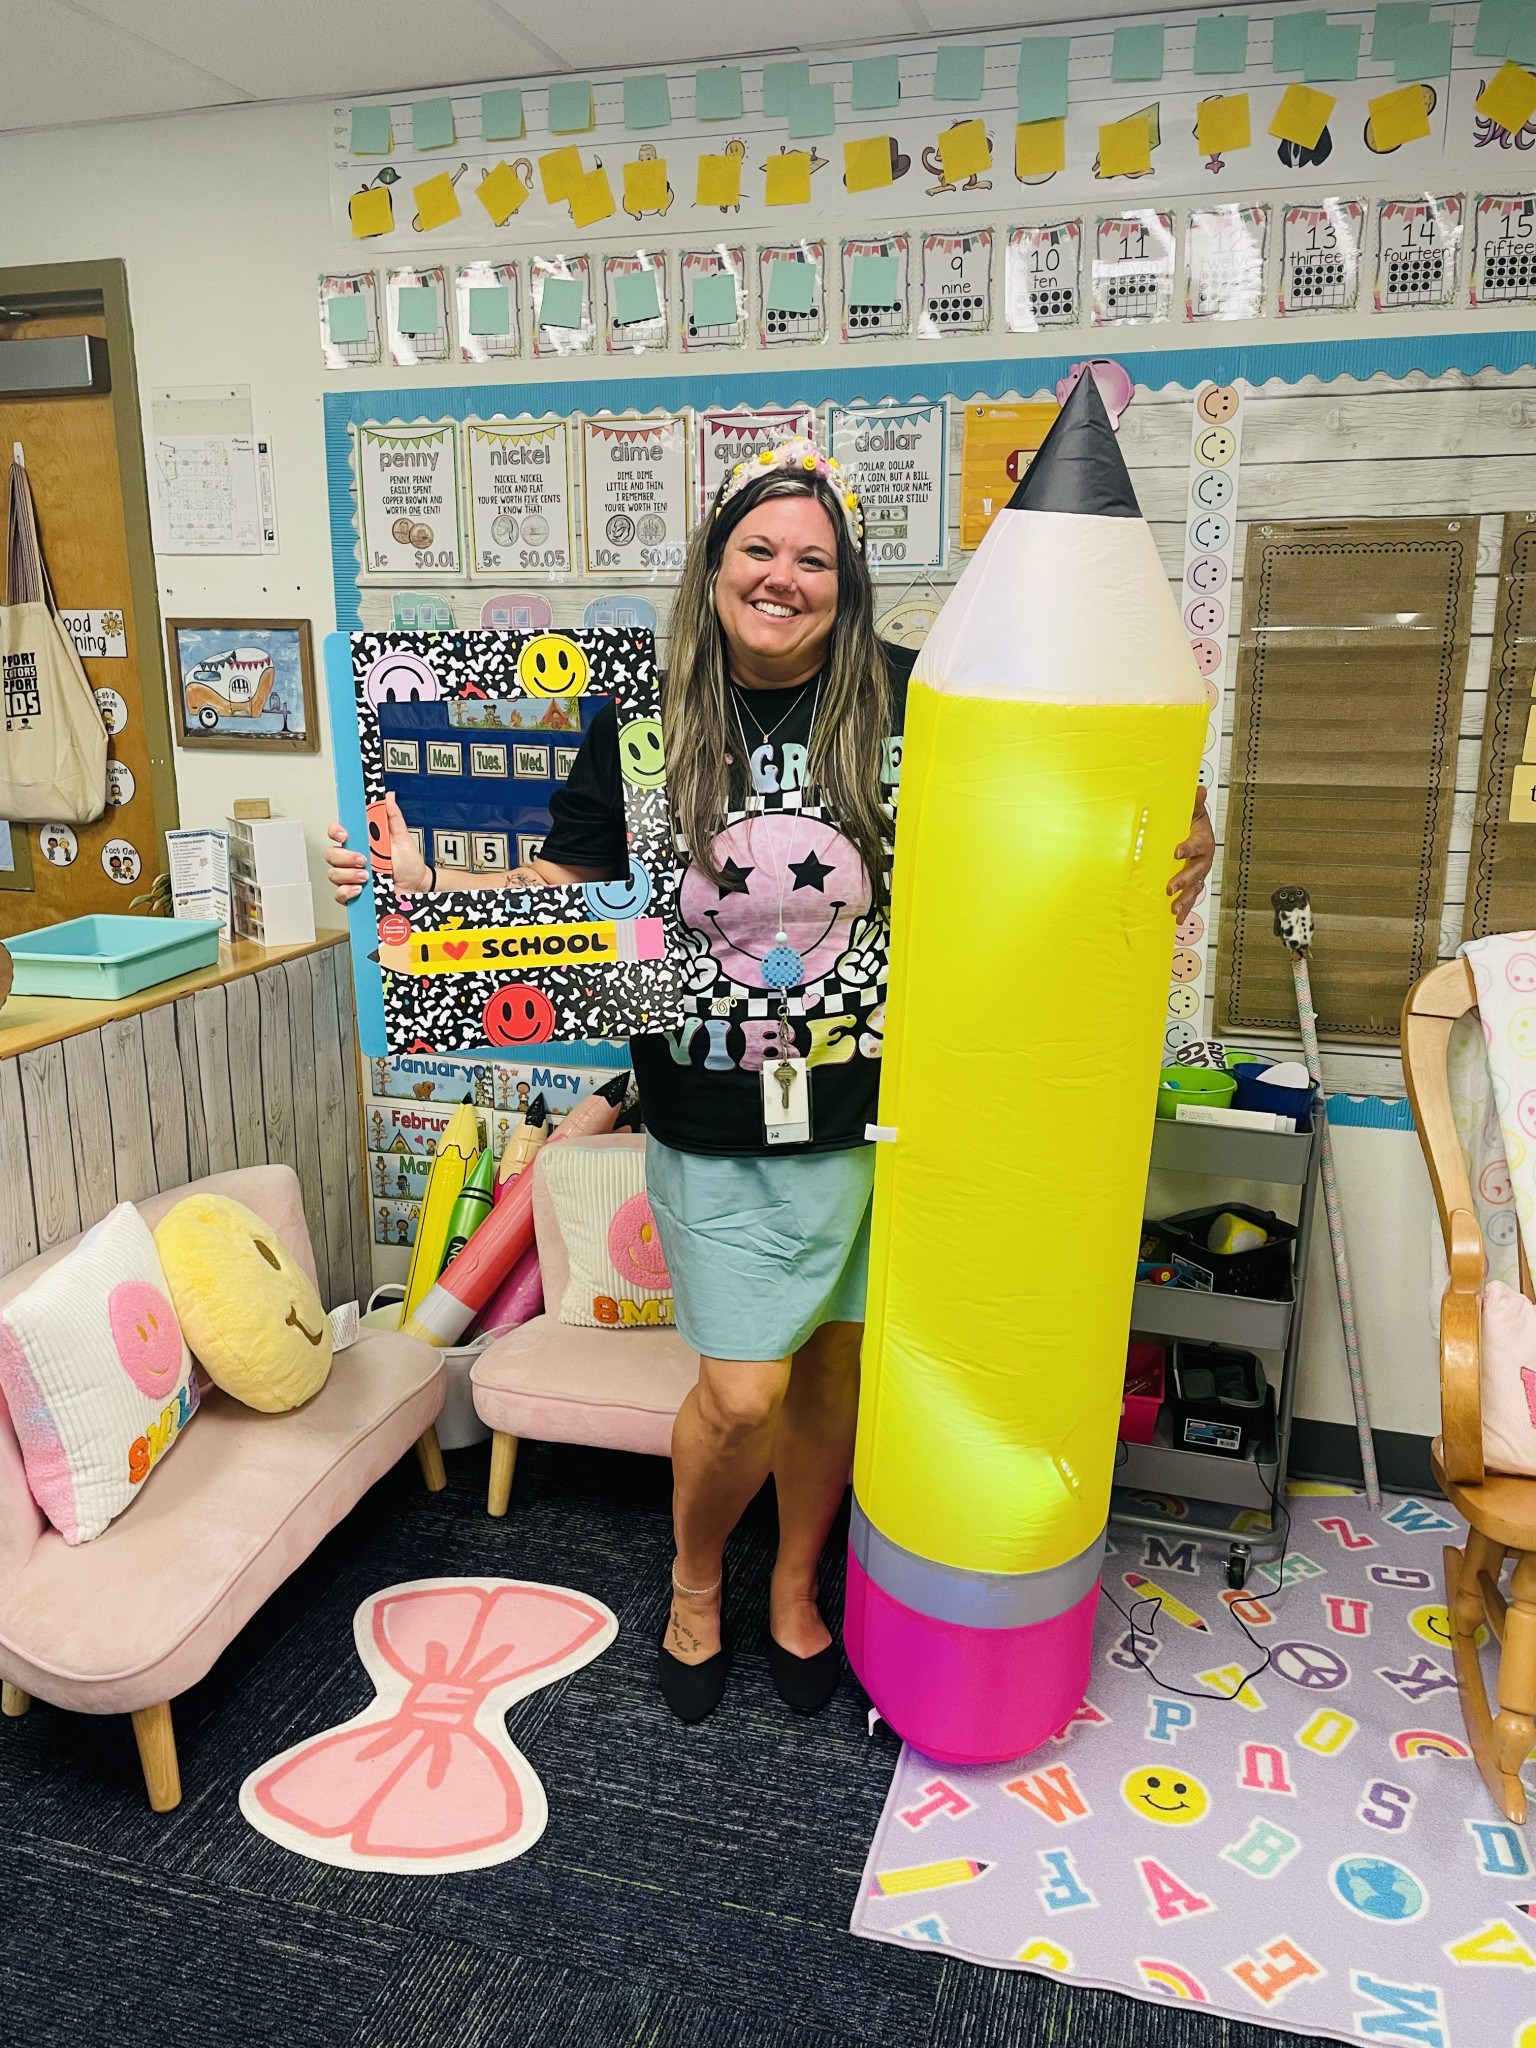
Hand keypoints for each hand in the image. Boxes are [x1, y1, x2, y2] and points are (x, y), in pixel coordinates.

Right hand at [325, 794, 429, 904]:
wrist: (417, 886)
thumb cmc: (408, 863)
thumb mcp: (402, 837)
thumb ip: (392, 817)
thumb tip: (388, 798)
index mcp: (362, 842)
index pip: (338, 833)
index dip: (336, 832)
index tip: (345, 834)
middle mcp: (353, 858)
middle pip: (332, 854)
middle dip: (345, 857)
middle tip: (363, 859)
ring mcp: (352, 876)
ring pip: (334, 874)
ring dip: (349, 874)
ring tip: (367, 876)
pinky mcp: (355, 893)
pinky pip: (340, 894)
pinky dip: (347, 892)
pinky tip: (359, 889)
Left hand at [1169, 785, 1213, 923]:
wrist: (1200, 833)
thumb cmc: (1193, 822)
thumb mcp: (1193, 810)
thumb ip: (1194, 803)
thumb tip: (1199, 789)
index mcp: (1203, 840)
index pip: (1196, 845)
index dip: (1187, 848)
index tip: (1177, 851)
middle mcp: (1203, 859)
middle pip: (1195, 872)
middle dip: (1183, 881)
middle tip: (1170, 888)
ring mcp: (1199, 873)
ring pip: (1195, 888)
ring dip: (1185, 900)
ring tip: (1174, 910)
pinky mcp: (1193, 883)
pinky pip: (1191, 897)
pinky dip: (1185, 909)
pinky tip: (1176, 919)